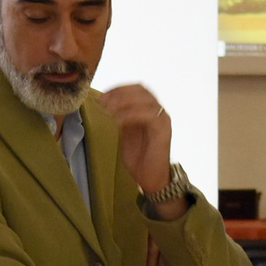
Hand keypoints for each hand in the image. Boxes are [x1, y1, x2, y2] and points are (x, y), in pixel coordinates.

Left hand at [97, 83, 172, 197]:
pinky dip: (131, 115)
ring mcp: (162, 119)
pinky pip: (149, 115)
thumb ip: (121, 116)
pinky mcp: (163, 130)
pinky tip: (118, 121)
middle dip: (119, 93)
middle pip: (141, 91)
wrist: (150, 177)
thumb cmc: (138, 156)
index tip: (102, 95)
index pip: (137, 88)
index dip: (119, 88)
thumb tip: (106, 103)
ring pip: (145, 100)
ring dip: (124, 102)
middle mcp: (158, 111)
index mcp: (150, 109)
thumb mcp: (125, 131)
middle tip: (103, 102)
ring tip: (108, 110)